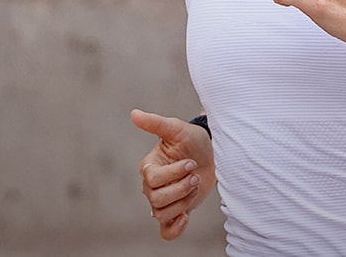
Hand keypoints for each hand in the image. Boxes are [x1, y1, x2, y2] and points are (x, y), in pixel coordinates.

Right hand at [130, 108, 214, 239]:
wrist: (211, 154)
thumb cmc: (192, 141)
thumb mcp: (176, 129)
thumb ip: (155, 123)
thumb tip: (134, 114)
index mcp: (148, 168)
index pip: (153, 180)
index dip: (173, 174)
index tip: (191, 163)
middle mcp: (151, 186)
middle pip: (157, 199)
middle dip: (181, 188)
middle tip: (195, 175)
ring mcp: (163, 201)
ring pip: (161, 214)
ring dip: (182, 203)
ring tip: (194, 187)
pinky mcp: (176, 212)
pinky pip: (166, 232)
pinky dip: (175, 229)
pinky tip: (186, 216)